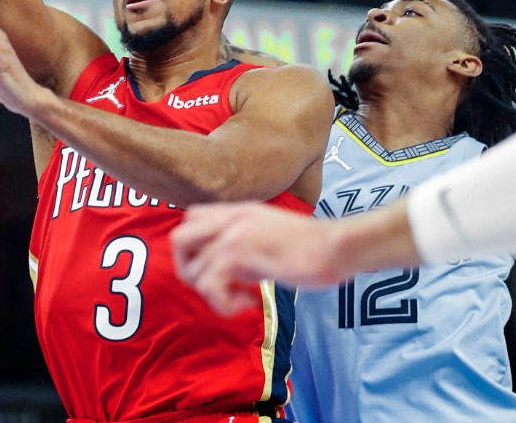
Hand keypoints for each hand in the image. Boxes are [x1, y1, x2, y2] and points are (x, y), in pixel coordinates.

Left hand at [171, 202, 342, 315]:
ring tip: (242, 300)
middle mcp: (231, 219)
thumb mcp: (270, 238)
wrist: (336, 246)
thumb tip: (229, 273)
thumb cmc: (313, 248)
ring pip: (192, 270)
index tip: (222, 268)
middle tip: (219, 287)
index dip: (196, 248)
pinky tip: (251, 303)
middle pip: (179, 238)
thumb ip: (246, 247)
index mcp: (238, 212)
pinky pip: (209, 286)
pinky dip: (224, 304)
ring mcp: (234, 234)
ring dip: (213, 295)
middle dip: (190, 270)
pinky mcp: (241, 254)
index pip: (192, 218)